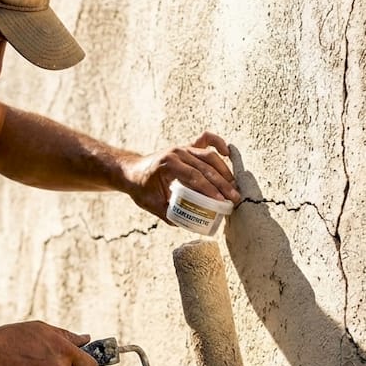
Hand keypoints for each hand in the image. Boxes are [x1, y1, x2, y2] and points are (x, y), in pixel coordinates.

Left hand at [122, 131, 241, 221]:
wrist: (132, 170)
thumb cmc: (141, 188)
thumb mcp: (152, 204)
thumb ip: (169, 215)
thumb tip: (190, 225)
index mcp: (168, 165)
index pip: (194, 177)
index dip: (209, 189)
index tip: (221, 201)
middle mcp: (177, 152)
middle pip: (205, 167)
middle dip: (222, 183)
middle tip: (234, 198)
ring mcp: (183, 147)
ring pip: (209, 156)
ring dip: (224, 170)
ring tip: (234, 186)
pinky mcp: (187, 146)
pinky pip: (205, 139)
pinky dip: (218, 143)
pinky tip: (228, 152)